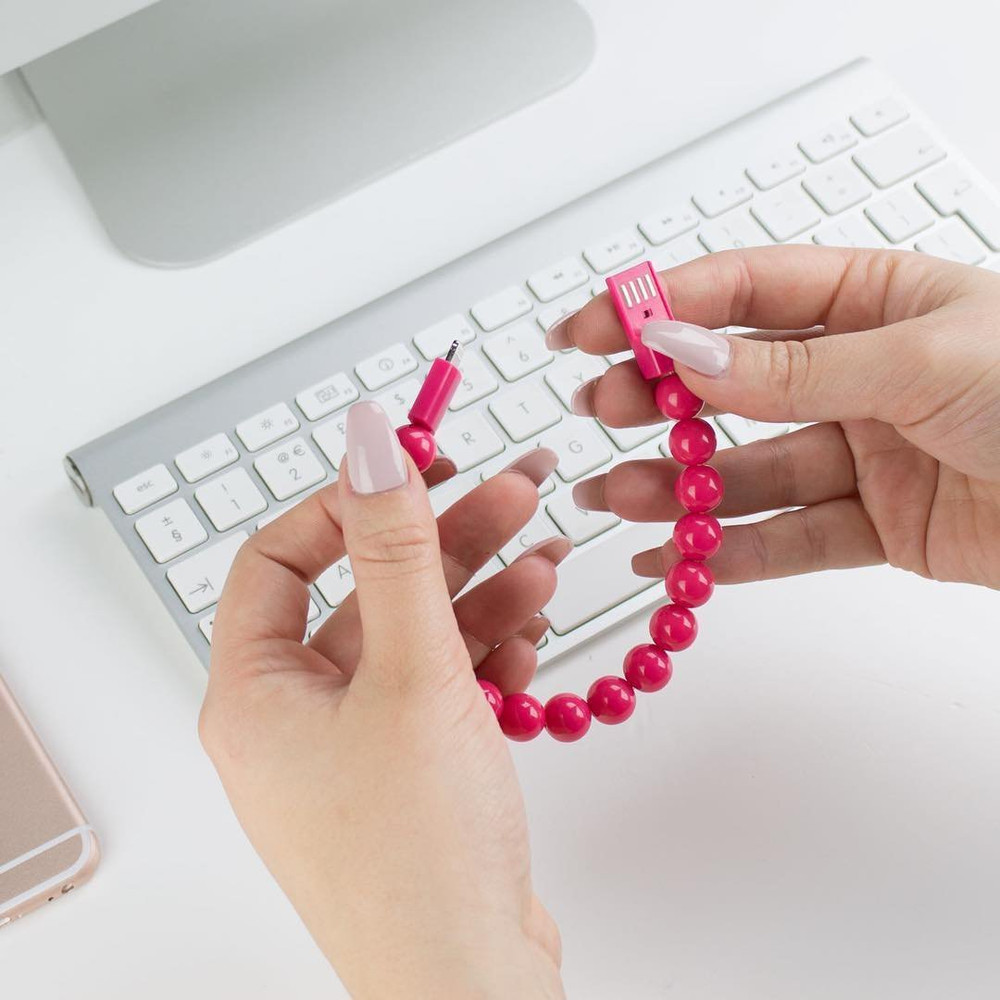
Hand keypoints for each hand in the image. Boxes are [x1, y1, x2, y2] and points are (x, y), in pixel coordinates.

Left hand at [199, 402, 565, 997]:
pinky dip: (486, 654)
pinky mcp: (410, 768)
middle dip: (443, 540)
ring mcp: (356, 745)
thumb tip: (368, 443)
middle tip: (513, 489)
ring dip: (481, 593)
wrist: (473, 984)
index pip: (278, 560)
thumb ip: (395, 549)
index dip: (345, 506)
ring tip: (546, 555)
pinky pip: (441, 685)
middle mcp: (296, 718)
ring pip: (415, 636)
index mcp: (255, 694)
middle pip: (366, 592)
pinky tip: (532, 636)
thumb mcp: (412, 673)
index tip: (417, 472)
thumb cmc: (419, 859)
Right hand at [548, 246, 999, 588]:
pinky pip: (788, 537)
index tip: (593, 326)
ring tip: (612, 495)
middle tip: (596, 410)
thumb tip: (685, 351)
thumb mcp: (925, 361)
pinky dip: (729, 552)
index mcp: (873, 301)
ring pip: (747, 468)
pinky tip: (675, 557)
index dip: (659, 305)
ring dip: (675, 485)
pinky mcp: (876, 525)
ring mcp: (863, 451)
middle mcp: (859, 373)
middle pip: (731, 383)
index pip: (743, 292)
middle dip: (656, 396)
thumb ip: (797, 369)